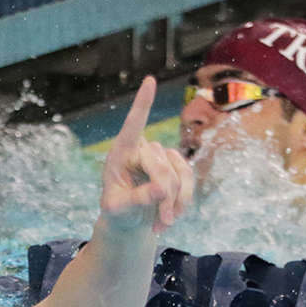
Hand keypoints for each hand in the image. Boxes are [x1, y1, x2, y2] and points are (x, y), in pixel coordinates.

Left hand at [100, 76, 193, 233]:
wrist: (129, 221)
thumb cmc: (117, 212)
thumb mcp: (119, 210)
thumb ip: (137, 199)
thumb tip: (163, 189)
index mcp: (119, 154)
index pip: (132, 126)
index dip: (143, 104)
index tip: (150, 80)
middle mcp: (140, 150)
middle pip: (160, 165)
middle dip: (164, 195)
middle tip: (163, 223)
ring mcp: (159, 156)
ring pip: (178, 174)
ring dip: (176, 203)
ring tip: (163, 225)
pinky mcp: (175, 166)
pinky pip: (188, 180)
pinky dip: (183, 202)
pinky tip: (172, 219)